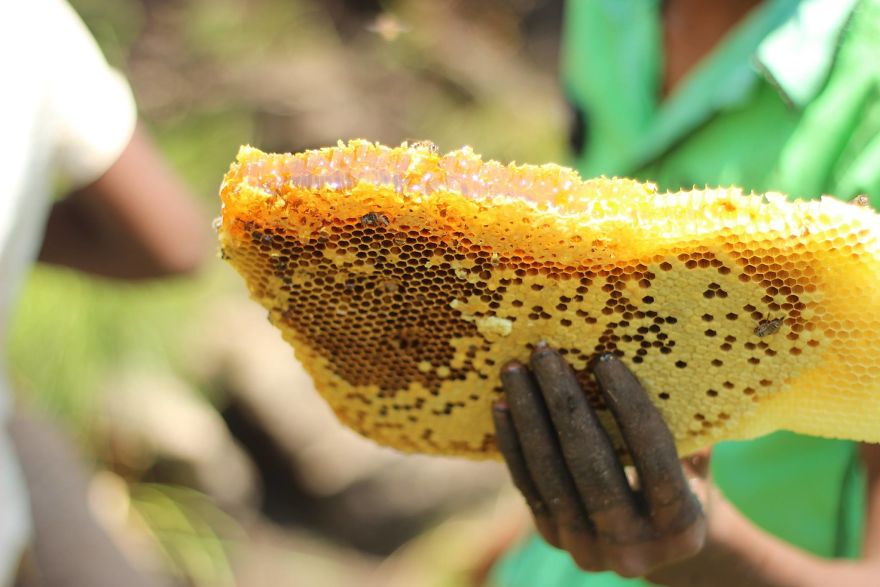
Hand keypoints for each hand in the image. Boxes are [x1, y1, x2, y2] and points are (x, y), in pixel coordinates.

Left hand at [492, 345, 705, 577]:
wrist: (656, 545)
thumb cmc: (683, 482)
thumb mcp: (696, 460)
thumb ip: (684, 425)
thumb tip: (657, 360)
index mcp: (680, 529)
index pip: (655, 462)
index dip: (631, 408)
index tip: (604, 360)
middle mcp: (632, 549)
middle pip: (591, 467)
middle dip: (564, 404)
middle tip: (545, 354)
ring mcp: (587, 549)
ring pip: (550, 475)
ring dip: (529, 417)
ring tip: (516, 370)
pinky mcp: (553, 538)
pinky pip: (528, 485)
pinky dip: (513, 442)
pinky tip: (502, 403)